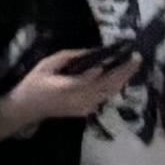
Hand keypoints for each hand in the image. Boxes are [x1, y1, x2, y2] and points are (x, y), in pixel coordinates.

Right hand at [0, 45, 129, 139]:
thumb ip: (67, 58)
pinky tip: (122, 76)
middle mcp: (79, 100)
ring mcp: (85, 107)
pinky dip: (115, 86)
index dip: (105, 70)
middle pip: (107, 86)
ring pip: (109, 93)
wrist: (28, 108)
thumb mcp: (45, 65)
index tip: (119, 58)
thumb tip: (90, 54)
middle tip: (136, 58)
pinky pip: (105, 97)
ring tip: (134, 65)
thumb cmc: (34, 84)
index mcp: (65, 88)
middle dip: (123, 72)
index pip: (89, 80)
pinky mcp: (88, 110)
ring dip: (123, 79)